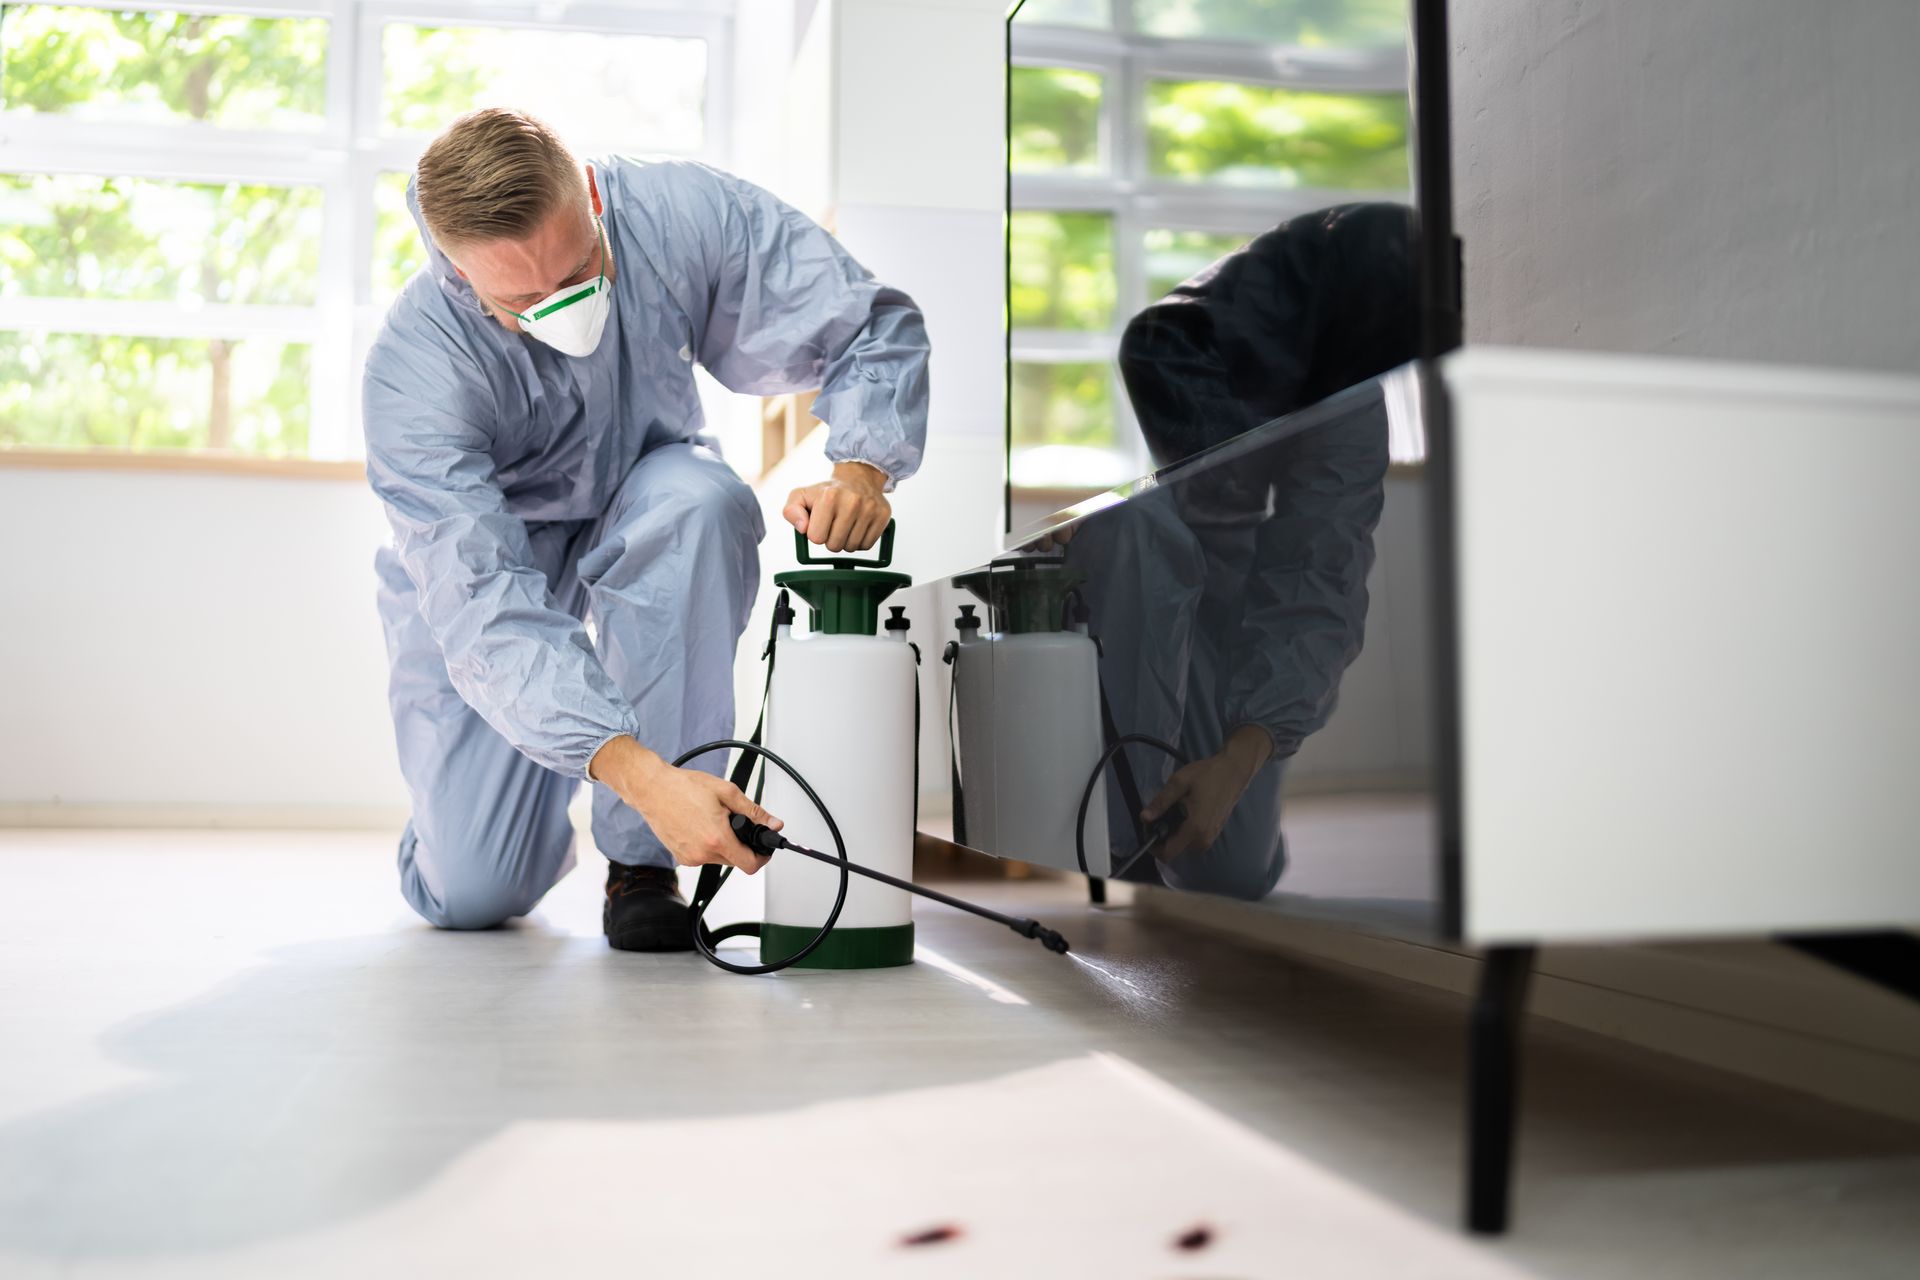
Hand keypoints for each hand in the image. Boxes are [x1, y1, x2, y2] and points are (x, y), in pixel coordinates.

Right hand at [590, 736, 780, 872]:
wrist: (651, 789)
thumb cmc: (682, 787)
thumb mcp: (726, 792)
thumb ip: (753, 811)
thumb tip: (773, 823)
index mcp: (717, 838)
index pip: (749, 865)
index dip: (762, 857)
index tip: (763, 848)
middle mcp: (703, 853)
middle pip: (735, 861)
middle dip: (740, 844)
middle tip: (734, 823)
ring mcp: (690, 858)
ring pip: (720, 858)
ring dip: (723, 843)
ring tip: (713, 820)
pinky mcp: (681, 857)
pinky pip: (704, 856)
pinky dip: (708, 844)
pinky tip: (700, 826)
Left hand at [784, 462, 890, 551]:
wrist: (857, 478)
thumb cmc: (827, 492)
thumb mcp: (800, 496)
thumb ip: (791, 511)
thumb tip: (803, 528)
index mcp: (829, 497)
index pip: (816, 538)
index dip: (815, 533)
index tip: (820, 522)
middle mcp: (852, 502)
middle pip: (834, 545)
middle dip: (830, 539)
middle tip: (833, 525)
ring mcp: (870, 509)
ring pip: (851, 548)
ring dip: (845, 542)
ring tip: (845, 525)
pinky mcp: (883, 516)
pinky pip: (866, 546)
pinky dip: (859, 541)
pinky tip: (857, 527)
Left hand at [1139, 725, 1274, 859]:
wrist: (1233, 771)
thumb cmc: (1206, 775)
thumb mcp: (1178, 783)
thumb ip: (1160, 803)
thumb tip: (1144, 818)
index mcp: (1194, 830)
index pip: (1167, 855)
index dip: (1153, 845)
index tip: (1149, 828)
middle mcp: (1203, 840)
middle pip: (1173, 850)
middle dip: (1163, 835)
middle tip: (1161, 813)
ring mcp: (1210, 838)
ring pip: (1182, 845)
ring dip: (1174, 832)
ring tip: (1175, 809)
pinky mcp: (1214, 833)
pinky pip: (1192, 839)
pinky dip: (1184, 830)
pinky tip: (1186, 811)